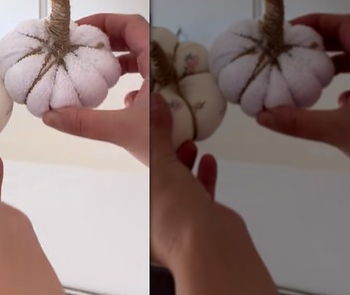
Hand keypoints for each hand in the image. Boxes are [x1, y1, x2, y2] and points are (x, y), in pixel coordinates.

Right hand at [42, 14, 149, 164]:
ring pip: (138, 55)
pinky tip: (114, 94)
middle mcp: (160, 67)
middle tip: (79, 43)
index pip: (133, 25)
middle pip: (134, 37)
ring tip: (91, 63)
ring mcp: (161, 81)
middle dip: (106, 37)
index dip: (107, 20)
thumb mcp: (119, 130)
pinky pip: (141, 73)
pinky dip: (124, 74)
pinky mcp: (159, 94)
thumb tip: (50, 115)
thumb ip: (84, 122)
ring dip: (114, 56)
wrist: (177, 169)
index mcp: (156, 65)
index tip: (81, 28)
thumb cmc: (158, 146)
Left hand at [150, 93, 222, 266]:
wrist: (213, 246)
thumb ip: (158, 134)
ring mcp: (180, 218)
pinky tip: (208, 161)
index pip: (135, 174)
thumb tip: (154, 104)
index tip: (147, 133)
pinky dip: (204, 176)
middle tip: (172, 135)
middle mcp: (156, 214)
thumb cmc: (177, 215)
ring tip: (190, 145)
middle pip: (159, 178)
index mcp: (137, 206)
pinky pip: (200, 193)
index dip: (141, 151)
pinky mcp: (202, 220)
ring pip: (180, 184)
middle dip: (167, 154)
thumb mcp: (160, 165)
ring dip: (185, 163)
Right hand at [257, 13, 349, 165]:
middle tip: (291, 49)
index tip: (290, 31)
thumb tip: (262, 116)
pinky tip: (336, 100)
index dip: (318, 21)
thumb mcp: (340, 131)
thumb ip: (298, 122)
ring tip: (307, 71)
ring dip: (332, 61)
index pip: (346, 25)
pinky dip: (346, 81)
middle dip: (319, 41)